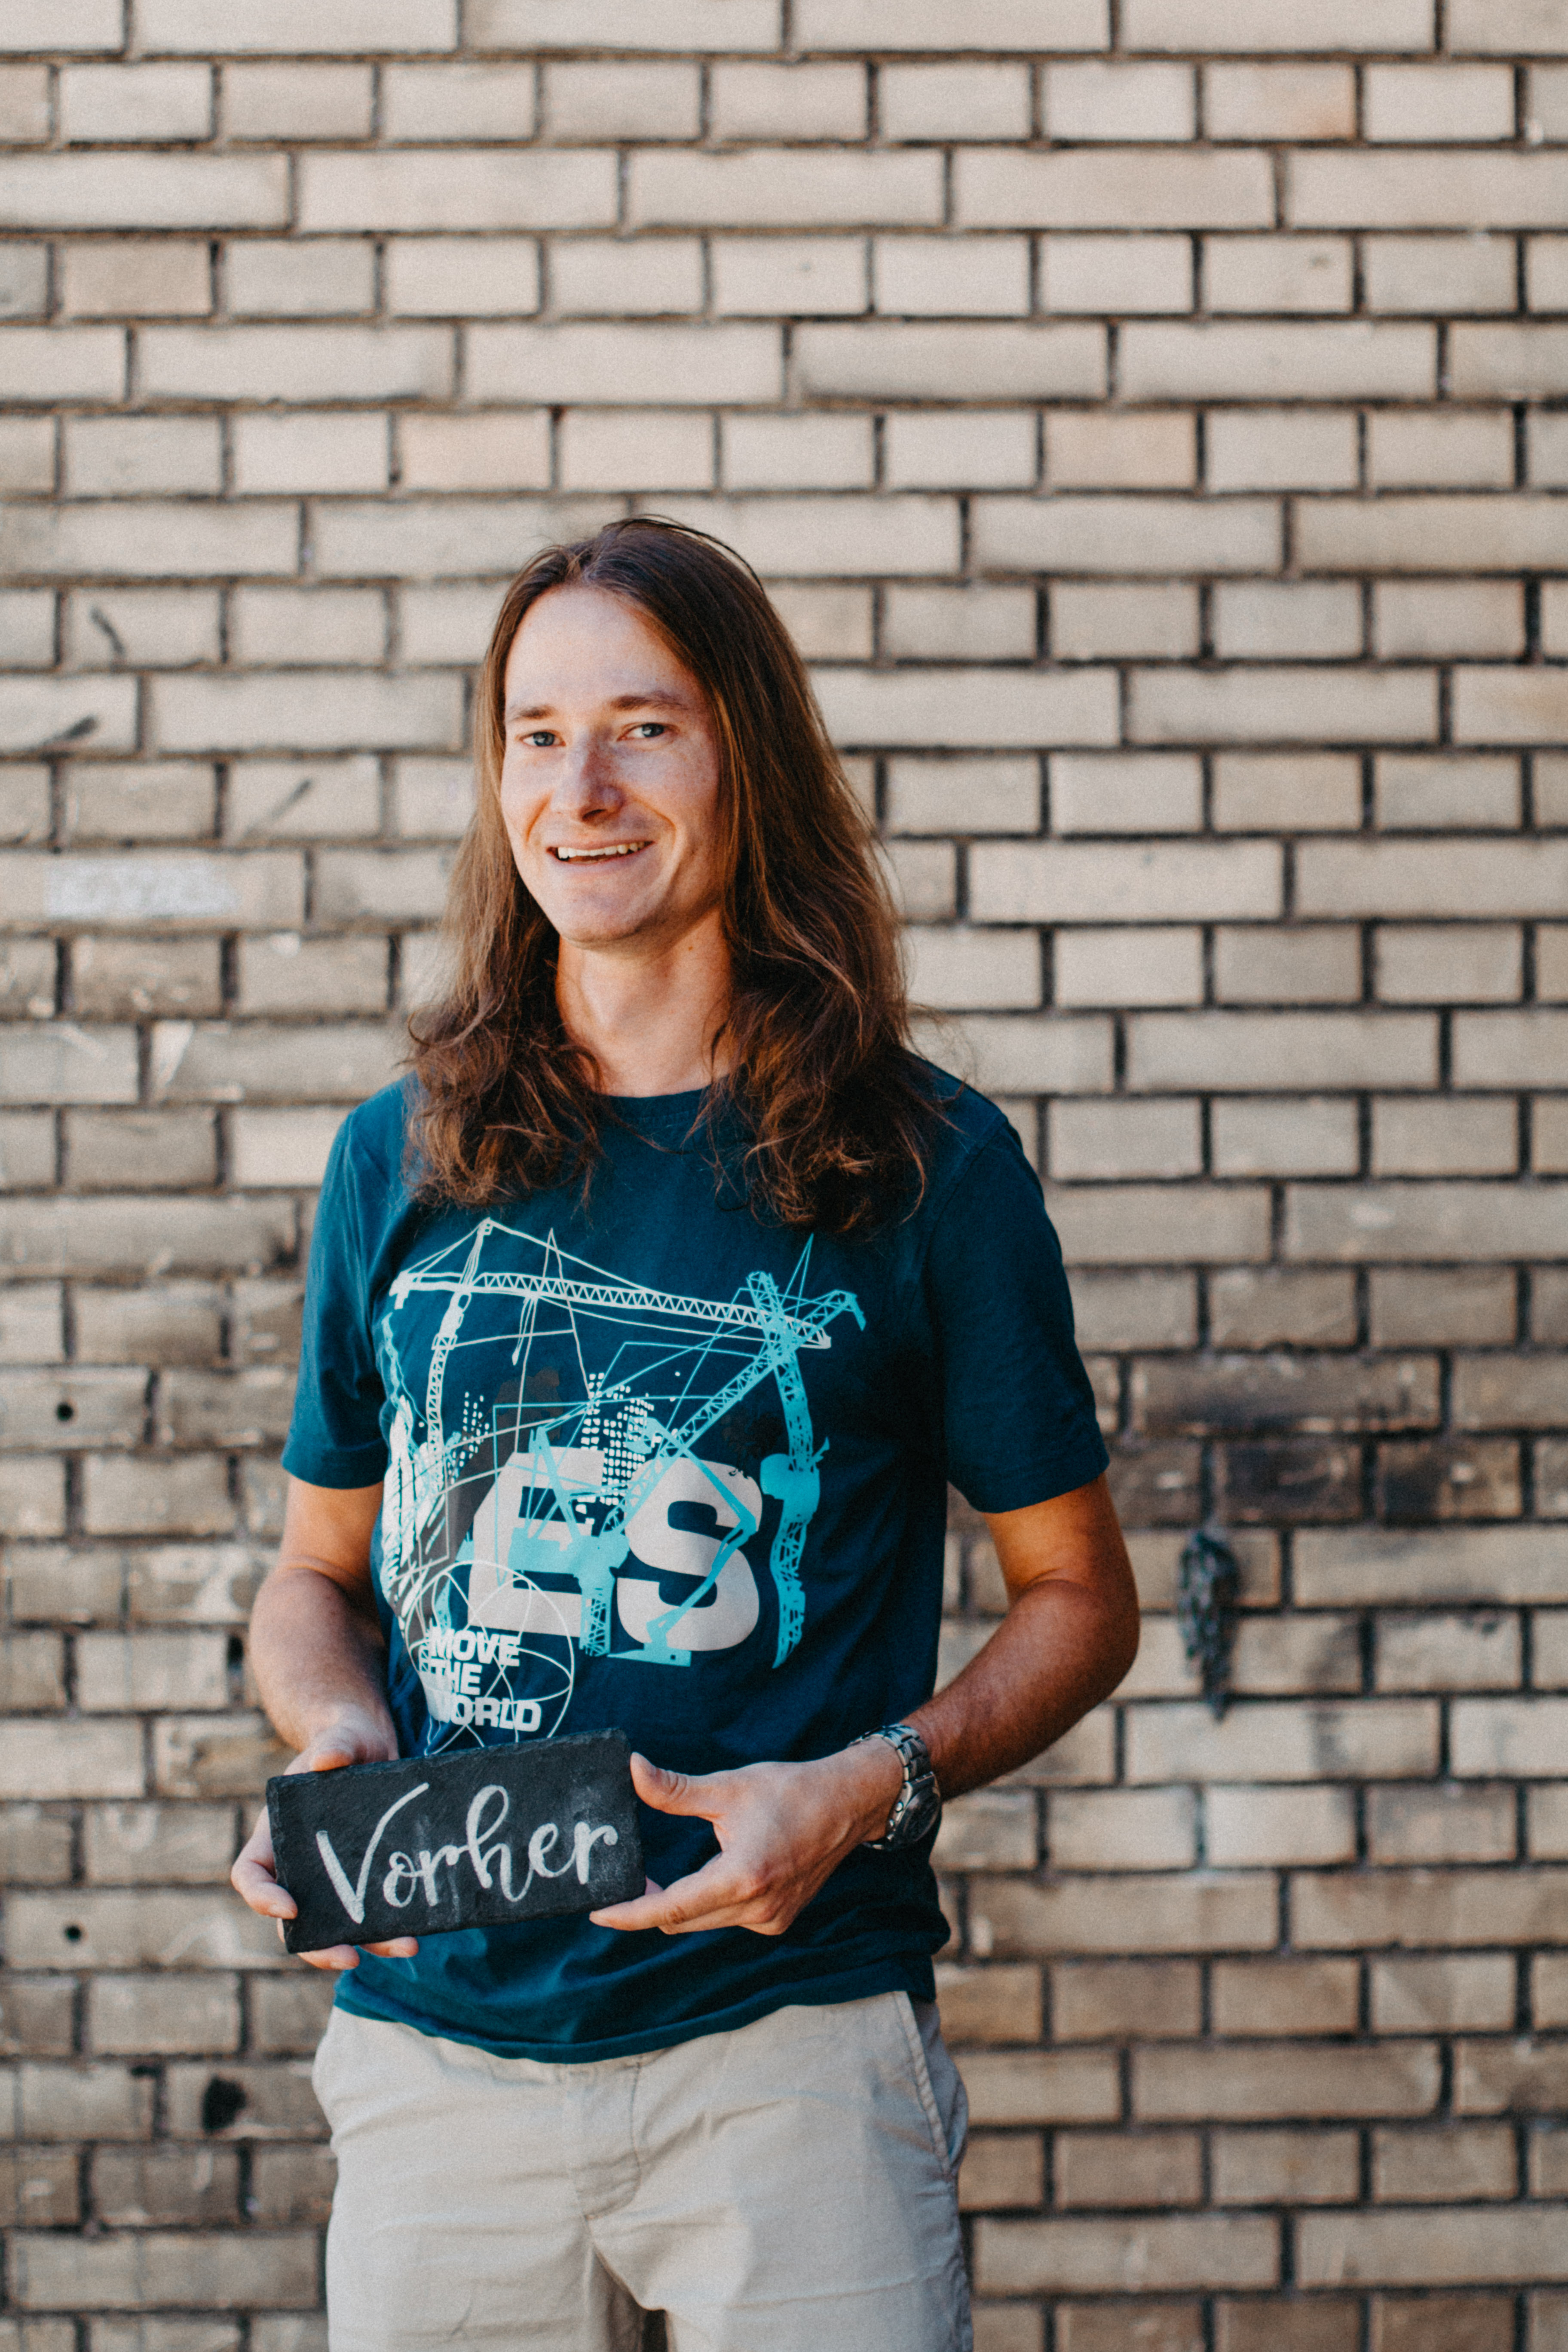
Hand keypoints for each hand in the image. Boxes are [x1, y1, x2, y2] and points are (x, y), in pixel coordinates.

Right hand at [231, 1714, 418, 1972]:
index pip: (251, 1875)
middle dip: (318, 1947)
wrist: (373, 1748)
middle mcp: (300, 1865)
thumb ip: (335, 1743)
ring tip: (407, 1947)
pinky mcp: (365, 1878)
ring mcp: (333, 1877)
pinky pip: (371, 1912)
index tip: (290, 1908)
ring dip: (369, 1942)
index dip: (262, 1897)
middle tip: (350, 1958)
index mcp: (276, 1835)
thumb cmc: (345, 1742)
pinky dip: (391, 1926)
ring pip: (338, 1925)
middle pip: (294, 1922)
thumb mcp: (341, 1738)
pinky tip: (419, 1928)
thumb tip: (328, 1759)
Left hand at [590, 1743, 903, 1939]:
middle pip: (682, 1920)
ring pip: (703, 1922)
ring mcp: (770, 1919)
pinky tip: (707, 1878)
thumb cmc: (789, 1791)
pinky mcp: (778, 1920)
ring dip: (679, 1905)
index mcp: (741, 1877)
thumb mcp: (727, 1786)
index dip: (629, 1913)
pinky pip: (728, 1919)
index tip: (598, 1912)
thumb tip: (633, 1770)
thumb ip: (674, 1790)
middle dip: (649, 1905)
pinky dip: (708, 1905)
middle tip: (627, 1879)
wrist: (846, 1804)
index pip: (670, 1908)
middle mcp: (757, 1908)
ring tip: (658, 1878)